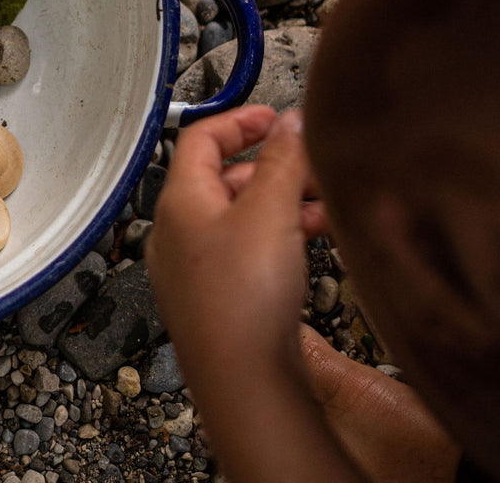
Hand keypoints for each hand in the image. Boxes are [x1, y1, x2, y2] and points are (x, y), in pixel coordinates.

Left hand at [146, 107, 319, 376]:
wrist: (244, 383)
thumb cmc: (242, 301)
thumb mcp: (270, 210)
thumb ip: (281, 159)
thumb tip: (288, 122)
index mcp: (178, 201)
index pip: (199, 138)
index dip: (238, 120)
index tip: (270, 116)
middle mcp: (177, 234)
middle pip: (223, 179)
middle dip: (271, 167)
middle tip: (309, 163)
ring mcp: (194, 272)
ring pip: (240, 219)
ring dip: (281, 204)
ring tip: (324, 206)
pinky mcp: (217, 303)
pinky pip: (247, 254)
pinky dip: (278, 238)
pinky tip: (313, 243)